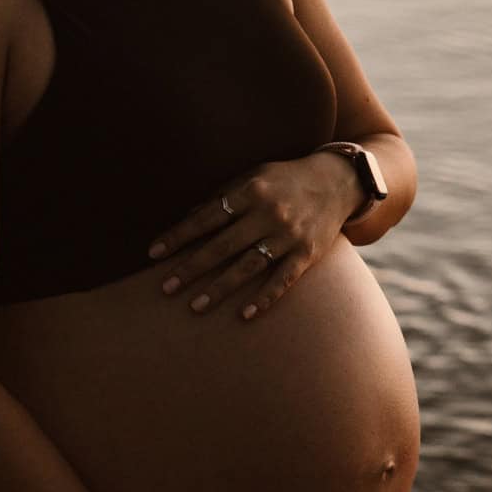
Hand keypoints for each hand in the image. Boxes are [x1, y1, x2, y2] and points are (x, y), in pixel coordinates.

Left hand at [143, 151, 357, 321]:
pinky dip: (265, 298)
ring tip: (194, 306)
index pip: (206, 217)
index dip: (179, 236)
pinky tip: (245, 315)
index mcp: (251, 191)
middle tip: (165, 288)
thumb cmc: (285, 180)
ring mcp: (289, 235)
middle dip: (191, 268)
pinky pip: (283, 279)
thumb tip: (188, 218)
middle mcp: (269, 213)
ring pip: (248, 266)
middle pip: (223, 245)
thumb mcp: (253, 177)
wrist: (337, 181)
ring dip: (220, 288)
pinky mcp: (308, 253)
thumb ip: (222, 197)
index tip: (153, 254)